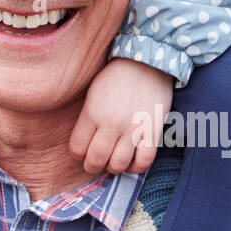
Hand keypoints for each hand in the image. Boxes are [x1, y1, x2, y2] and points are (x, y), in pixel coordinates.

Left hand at [69, 58, 173, 175]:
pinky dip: (137, 167)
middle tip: (95, 163)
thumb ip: (88, 118)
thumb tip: (84, 144)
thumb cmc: (116, 76)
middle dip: (92, 166)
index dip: (79, 155)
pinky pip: (144, 160)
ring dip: (113, 168)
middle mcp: (110, 123)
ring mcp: (133, 128)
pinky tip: (132, 162)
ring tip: (113, 162)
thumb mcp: (92, 93)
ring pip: (118, 164)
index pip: (77, 148)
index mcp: (92, 112)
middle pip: (96, 160)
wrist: (147, 62)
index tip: (83, 153)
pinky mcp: (152, 130)